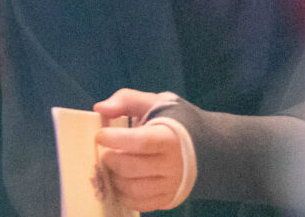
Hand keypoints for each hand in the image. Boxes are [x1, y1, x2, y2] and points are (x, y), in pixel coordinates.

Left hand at [94, 89, 191, 211]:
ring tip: (112, 166)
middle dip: (110, 160)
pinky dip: (123, 194)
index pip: (140, 142)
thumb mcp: (154, 103)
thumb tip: (100, 108)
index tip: (99, 135)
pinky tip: (120, 180)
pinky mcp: (167, 199)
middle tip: (105, 152)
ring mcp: (170, 185)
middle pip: (131, 168)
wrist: (205, 147)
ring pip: (132, 189)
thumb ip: (126, 100)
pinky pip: (140, 203)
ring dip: (114, 178)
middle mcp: (172, 165)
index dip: (115, 139)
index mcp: (170, 137)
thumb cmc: (173, 122)